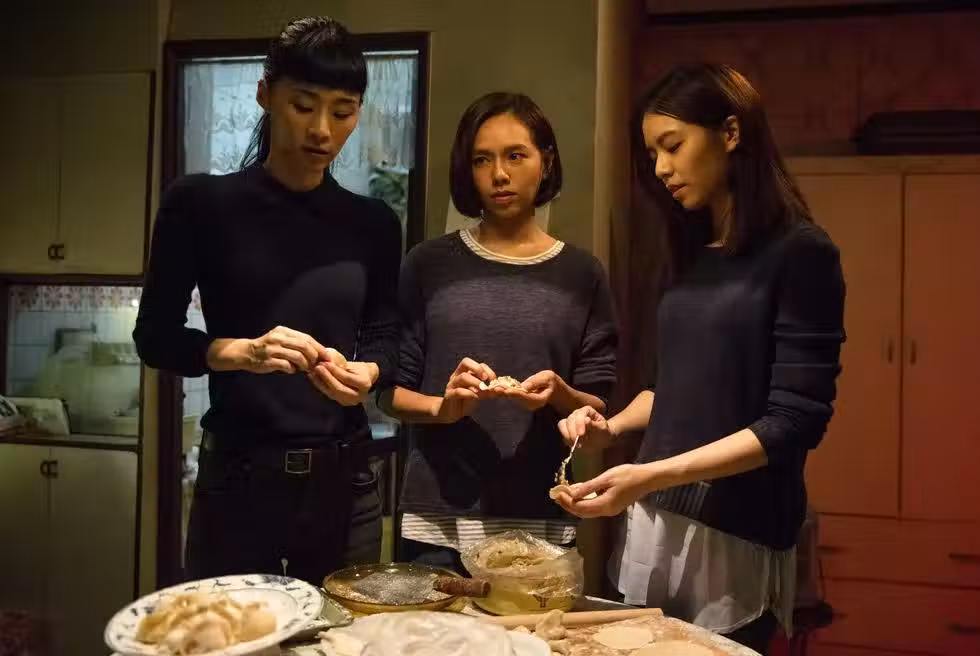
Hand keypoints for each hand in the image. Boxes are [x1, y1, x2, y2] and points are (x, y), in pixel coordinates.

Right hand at [207, 326, 326, 373]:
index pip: (307, 338)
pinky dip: (292, 369)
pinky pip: (286, 365)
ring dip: (305, 364)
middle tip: (317, 364)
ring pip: (297, 356)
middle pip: (304, 346)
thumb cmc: (268, 348)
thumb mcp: (281, 339)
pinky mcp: (268, 360)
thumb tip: (318, 353)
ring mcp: (272, 349)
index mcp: (284, 331)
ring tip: (304, 369)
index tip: (327, 357)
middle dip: (314, 357)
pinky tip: (291, 370)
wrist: (245, 352)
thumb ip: (296, 343)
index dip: (319, 348)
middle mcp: (278, 337)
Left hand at [309, 360, 378, 405]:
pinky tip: (314, 378)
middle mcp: (358, 396)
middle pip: (339, 388)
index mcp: (364, 384)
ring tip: (312, 373)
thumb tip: (325, 362)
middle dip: (326, 378)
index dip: (334, 371)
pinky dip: (321, 386)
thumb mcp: (353, 365)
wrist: (366, 379)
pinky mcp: (342, 402)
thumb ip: (341, 366)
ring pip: (332, 393)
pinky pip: (330, 394)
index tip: (324, 363)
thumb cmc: (360, 369)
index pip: (346, 378)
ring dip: (320, 383)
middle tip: (317, 368)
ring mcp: (350, 401)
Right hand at [433, 358, 494, 423]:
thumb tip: (502, 389)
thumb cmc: (468, 400)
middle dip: (478, 369)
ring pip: (462, 377)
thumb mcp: (481, 394)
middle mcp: (458, 375)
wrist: (453, 413)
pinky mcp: (449, 395)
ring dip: (475, 382)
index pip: (475, 363)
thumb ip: (489, 390)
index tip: (493, 379)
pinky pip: (458, 391)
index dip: (485, 369)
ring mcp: (452, 384)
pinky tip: (475, 398)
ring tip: (482, 389)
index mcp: (465, 372)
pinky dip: (468, 394)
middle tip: (486, 379)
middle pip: (465, 362)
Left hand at [495, 370, 562, 410]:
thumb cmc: (550, 381)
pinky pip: (511, 396)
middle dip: (505, 393)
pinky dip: (503, 391)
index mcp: (539, 400)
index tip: (507, 390)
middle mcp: (531, 404)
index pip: (526, 396)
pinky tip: (494, 387)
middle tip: (494, 388)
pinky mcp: (521, 401)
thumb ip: (537, 381)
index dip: (516, 393)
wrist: (552, 389)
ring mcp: (525, 404)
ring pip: (512, 397)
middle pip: (516, 398)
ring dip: (502, 392)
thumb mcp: (547, 377)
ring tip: (491, 387)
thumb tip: (525, 386)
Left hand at [551, 464, 654, 517]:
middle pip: (582, 512)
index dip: (567, 501)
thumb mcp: (606, 478)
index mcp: (604, 505)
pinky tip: (579, 493)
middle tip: (557, 494)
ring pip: (587, 511)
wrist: (646, 479)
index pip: (580, 507)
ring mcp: (610, 510)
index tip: (557, 492)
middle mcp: (606, 511)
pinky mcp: (612, 506)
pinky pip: (594, 507)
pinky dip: (584, 502)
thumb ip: (589, 486)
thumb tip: (572, 493)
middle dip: (568, 504)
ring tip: (564, 494)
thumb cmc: (627, 475)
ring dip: (575, 503)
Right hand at [557, 405, 615, 450]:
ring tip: (576, 445)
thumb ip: (595, 425)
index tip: (581, 434)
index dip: (579, 423)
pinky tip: (572, 444)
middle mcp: (577, 413)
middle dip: (573, 432)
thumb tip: (586, 419)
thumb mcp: (603, 430)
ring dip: (568, 435)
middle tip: (579, 443)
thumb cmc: (603, 433)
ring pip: (563, 424)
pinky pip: (562, 430)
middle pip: (570, 419)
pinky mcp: (566, 428)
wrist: (600, 441)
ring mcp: (570, 420)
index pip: (580, 414)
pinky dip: (566, 437)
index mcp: (587, 410)